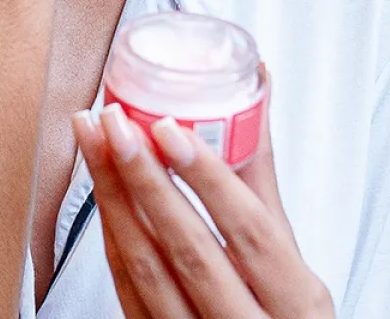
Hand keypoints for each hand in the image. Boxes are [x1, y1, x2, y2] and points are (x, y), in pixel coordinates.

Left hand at [73, 73, 333, 317]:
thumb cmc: (281, 313)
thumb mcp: (289, 260)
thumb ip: (261, 180)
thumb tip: (255, 93)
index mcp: (296, 305)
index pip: (252, 234)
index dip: (209, 179)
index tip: (169, 128)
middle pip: (190, 251)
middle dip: (146, 180)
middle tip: (116, 123)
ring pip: (147, 271)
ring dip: (114, 199)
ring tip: (93, 139)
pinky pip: (128, 289)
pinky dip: (113, 236)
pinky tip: (101, 190)